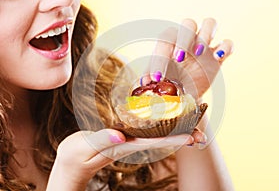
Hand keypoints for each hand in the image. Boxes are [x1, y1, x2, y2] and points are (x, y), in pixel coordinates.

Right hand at [46, 128, 196, 189]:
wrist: (71, 164)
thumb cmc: (74, 158)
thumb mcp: (82, 149)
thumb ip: (101, 141)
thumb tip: (119, 135)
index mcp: (122, 146)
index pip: (152, 142)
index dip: (172, 138)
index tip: (190, 137)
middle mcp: (129, 144)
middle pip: (159, 140)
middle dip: (180, 137)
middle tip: (201, 135)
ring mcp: (127, 142)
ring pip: (154, 135)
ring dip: (174, 131)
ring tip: (193, 127)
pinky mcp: (123, 138)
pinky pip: (145, 131)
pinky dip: (159, 125)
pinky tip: (167, 120)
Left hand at [142, 18, 233, 99]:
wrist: (185, 93)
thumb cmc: (168, 83)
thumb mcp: (157, 82)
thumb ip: (150, 79)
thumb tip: (145, 83)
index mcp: (170, 43)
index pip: (166, 38)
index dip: (160, 56)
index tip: (157, 77)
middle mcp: (187, 40)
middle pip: (188, 23)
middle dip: (184, 38)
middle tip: (180, 58)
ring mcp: (204, 46)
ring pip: (210, 23)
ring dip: (206, 35)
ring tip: (199, 53)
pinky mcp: (218, 56)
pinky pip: (228, 43)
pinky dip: (226, 47)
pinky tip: (218, 57)